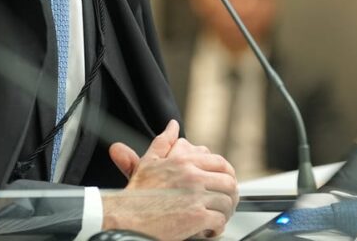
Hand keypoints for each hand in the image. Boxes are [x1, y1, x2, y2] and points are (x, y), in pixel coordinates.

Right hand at [102, 120, 238, 240]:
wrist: (126, 219)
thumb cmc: (136, 194)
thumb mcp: (148, 162)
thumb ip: (163, 142)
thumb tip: (173, 126)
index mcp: (183, 161)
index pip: (219, 162)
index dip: (227, 174)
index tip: (224, 183)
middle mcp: (192, 176)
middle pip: (228, 182)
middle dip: (230, 195)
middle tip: (225, 203)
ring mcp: (195, 196)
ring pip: (226, 202)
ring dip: (225, 212)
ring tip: (217, 217)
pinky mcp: (196, 217)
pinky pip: (219, 221)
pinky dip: (217, 228)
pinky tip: (209, 230)